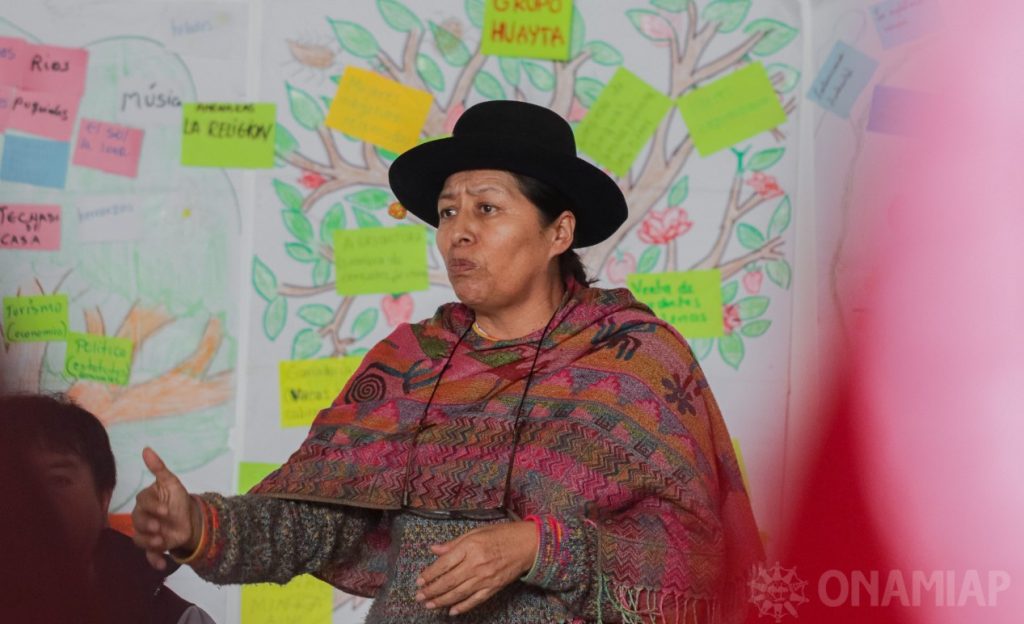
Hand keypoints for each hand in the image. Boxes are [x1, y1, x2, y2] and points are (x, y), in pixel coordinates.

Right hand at [131, 447, 199, 569]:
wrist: (191, 518)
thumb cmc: (178, 499)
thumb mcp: (171, 482)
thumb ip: (158, 468)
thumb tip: (146, 449)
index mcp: (145, 502)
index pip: (143, 504)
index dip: (153, 508)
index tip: (165, 510)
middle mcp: (142, 518)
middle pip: (138, 523)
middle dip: (148, 527)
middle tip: (159, 529)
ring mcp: (148, 533)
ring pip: (141, 540)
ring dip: (150, 544)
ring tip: (161, 543)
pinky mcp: (154, 547)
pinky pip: (150, 556)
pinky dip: (155, 561)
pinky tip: (163, 565)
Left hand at [415, 520, 537, 615]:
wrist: (527, 545)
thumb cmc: (502, 535)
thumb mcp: (476, 532)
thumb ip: (454, 543)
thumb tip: (434, 549)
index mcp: (470, 547)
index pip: (444, 564)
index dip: (430, 574)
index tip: (419, 580)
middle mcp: (476, 564)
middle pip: (449, 581)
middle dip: (432, 590)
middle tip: (420, 596)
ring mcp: (485, 578)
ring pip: (459, 593)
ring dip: (442, 601)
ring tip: (429, 605)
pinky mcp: (494, 587)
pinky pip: (475, 600)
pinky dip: (463, 607)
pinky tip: (452, 611)